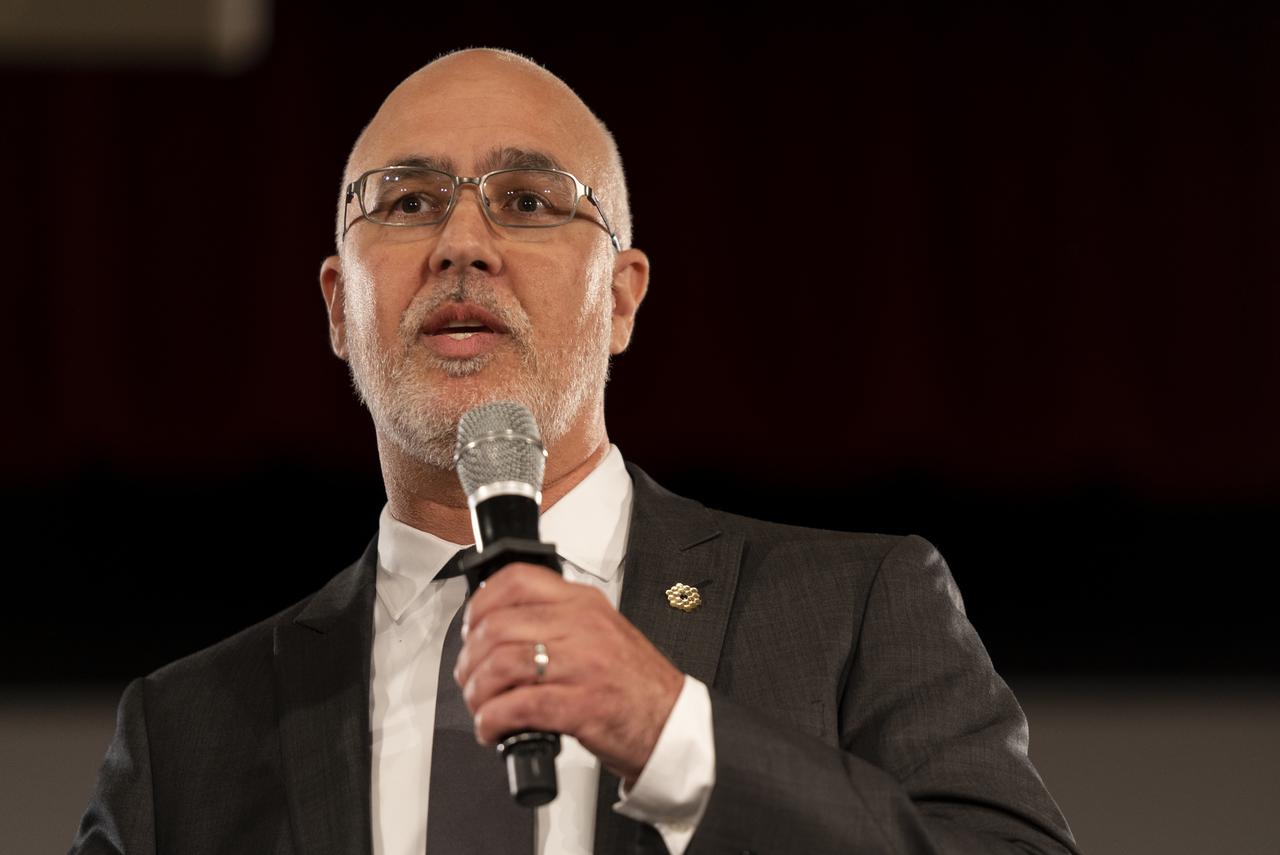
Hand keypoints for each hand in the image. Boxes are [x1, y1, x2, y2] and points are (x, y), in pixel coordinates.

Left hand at [453, 563, 684, 785]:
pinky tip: (494, 728)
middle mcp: (581, 627)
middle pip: (497, 627)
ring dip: (478, 693)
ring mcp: (582, 666)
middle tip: (470, 679)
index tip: (470, 628)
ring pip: (501, 665)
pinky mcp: (580, 706)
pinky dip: (493, 721)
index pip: (517, 579)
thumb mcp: (600, 631)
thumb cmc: (634, 682)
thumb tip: (498, 626)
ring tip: (482, 707)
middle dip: (470, 660)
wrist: (672, 723)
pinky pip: (517, 706)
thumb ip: (557, 620)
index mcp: (583, 603)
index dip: (479, 604)